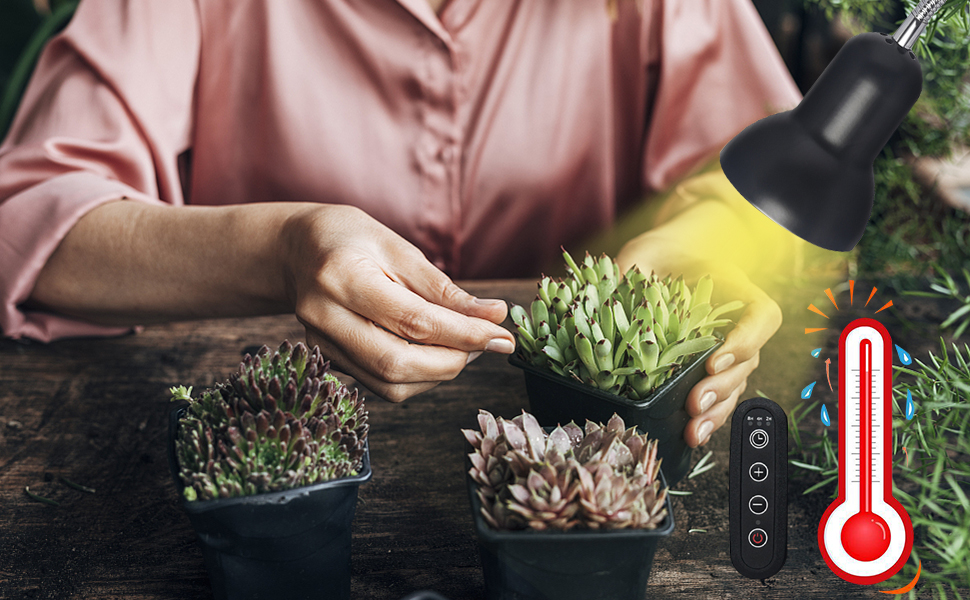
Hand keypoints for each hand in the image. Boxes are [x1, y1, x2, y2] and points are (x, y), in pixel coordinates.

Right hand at [280, 204, 514, 401]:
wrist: (296, 249)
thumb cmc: (351, 240)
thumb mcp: (399, 248)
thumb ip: (444, 289)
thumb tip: (494, 316)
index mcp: (342, 278)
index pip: (413, 322)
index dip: (464, 334)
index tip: (502, 335)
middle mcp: (324, 317)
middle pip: (397, 363)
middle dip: (452, 362)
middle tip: (485, 344)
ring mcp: (320, 344)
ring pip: (390, 384)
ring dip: (437, 373)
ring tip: (461, 344)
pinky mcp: (327, 360)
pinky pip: (380, 384)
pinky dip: (416, 377)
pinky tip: (432, 352)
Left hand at [616, 241, 781, 447]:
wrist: (663, 261)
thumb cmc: (658, 254)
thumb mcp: (644, 253)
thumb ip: (629, 271)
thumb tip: (598, 296)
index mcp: (735, 290)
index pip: (761, 317)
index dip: (745, 342)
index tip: (713, 360)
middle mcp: (738, 323)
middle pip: (748, 361)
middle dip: (721, 387)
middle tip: (695, 402)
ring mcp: (726, 349)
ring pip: (735, 385)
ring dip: (716, 411)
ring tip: (693, 430)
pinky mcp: (707, 370)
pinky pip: (717, 395)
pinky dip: (706, 416)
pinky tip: (691, 433)